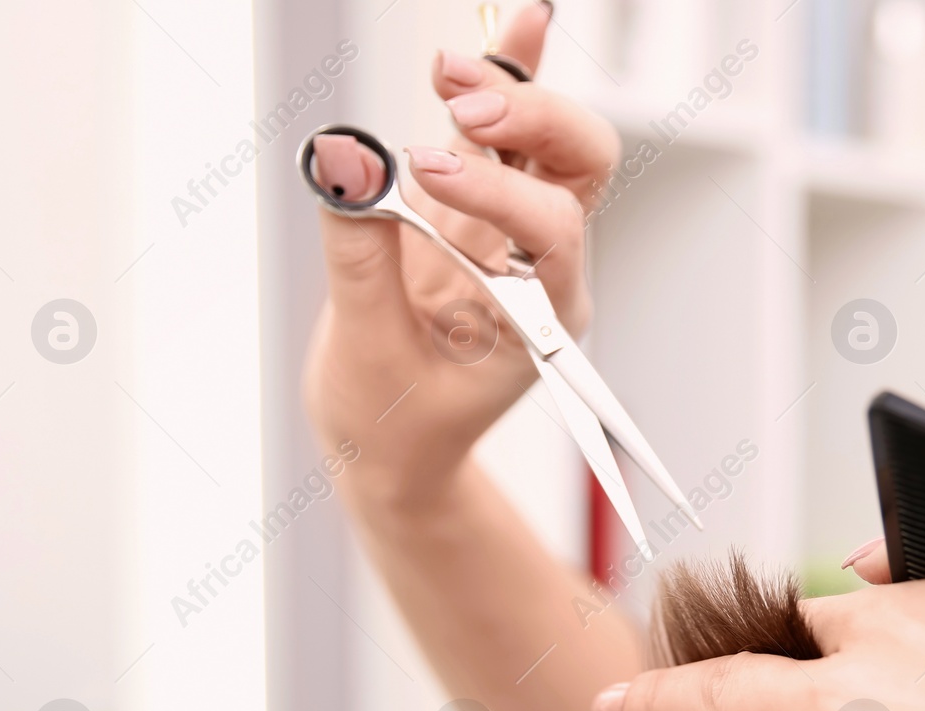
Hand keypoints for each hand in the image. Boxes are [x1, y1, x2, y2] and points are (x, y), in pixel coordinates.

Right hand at [302, 2, 619, 508]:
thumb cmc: (391, 428)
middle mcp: (543, 267)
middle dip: (536, 124)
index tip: (422, 176)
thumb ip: (360, 256)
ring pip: (548, 144)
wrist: (391, 453)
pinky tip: (521, 22)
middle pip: (580, 168)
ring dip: (514, 92)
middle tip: (466, 113)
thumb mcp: (367, 352)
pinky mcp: (469, 210)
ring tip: (449, 69)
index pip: (552, 229)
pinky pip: (496, 137)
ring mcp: (509, 232)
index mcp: (545, 320)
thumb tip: (344, 160)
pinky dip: (505, 77)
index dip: (497, 190)